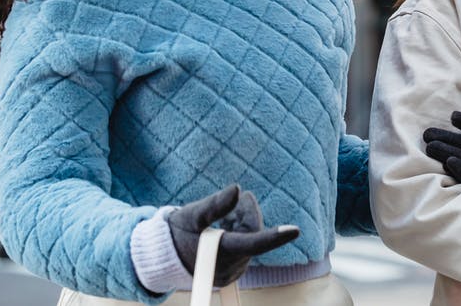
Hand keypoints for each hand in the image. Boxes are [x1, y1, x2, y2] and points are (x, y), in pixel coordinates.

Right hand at [166, 185, 299, 286]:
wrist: (165, 257)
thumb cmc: (177, 233)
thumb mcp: (192, 215)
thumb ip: (216, 204)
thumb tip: (237, 188)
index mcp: (221, 252)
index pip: (253, 243)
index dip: (275, 236)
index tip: (295, 230)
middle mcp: (230, 267)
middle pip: (253, 233)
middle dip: (246, 213)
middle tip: (236, 199)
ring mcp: (232, 271)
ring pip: (250, 239)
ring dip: (241, 222)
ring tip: (223, 217)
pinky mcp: (232, 271)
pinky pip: (245, 248)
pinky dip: (238, 233)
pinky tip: (224, 227)